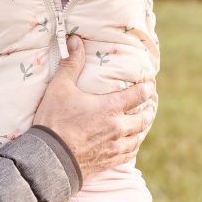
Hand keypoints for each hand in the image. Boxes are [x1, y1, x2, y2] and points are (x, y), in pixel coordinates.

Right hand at [32, 35, 156, 180]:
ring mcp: (115, 147)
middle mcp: (118, 128)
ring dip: (144, 127)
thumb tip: (76, 40)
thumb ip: (71, 64)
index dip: (147, 88)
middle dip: (150, 109)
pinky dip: (134, 145)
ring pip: (139, 136)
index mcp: (110, 108)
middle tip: (151, 103)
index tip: (150, 84)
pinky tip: (132, 143)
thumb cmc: (54, 121)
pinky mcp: (110, 161)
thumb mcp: (60, 88)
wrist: (49, 159)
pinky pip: (130, 153)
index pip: (139, 96)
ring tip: (145, 121)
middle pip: (144, 118)